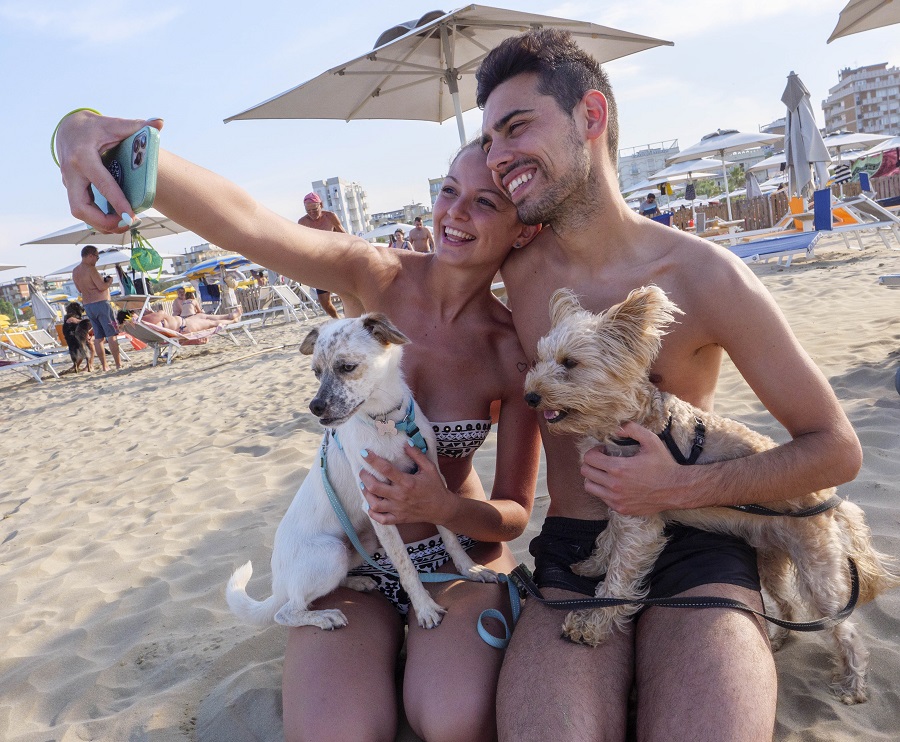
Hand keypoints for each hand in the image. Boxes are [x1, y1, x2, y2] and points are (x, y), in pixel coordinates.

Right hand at [56, 111, 163, 232]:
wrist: (69, 128)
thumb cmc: (94, 128)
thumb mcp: (115, 124)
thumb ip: (138, 125)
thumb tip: (160, 123)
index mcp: (83, 156)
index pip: (100, 182)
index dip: (116, 201)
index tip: (130, 215)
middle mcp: (72, 172)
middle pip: (80, 207)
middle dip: (103, 221)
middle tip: (127, 223)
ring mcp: (69, 182)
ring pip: (79, 212)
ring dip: (101, 224)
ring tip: (125, 224)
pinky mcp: (72, 189)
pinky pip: (83, 209)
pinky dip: (98, 219)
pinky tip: (116, 220)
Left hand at [359, 443, 455, 525]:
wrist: (442, 508)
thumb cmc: (435, 487)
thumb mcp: (430, 468)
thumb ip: (417, 455)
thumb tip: (406, 442)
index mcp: (407, 482)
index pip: (386, 469)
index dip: (373, 460)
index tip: (364, 453)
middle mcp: (400, 496)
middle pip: (374, 487)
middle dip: (364, 477)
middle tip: (363, 471)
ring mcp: (398, 509)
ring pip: (374, 504)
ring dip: (366, 494)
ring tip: (364, 486)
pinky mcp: (398, 519)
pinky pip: (381, 519)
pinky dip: (372, 513)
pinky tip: (371, 504)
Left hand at [580, 421, 690, 515]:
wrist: (676, 489)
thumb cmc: (664, 464)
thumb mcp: (651, 440)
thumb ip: (632, 429)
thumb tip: (616, 427)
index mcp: (618, 468)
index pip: (588, 459)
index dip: (594, 451)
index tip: (603, 451)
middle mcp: (614, 485)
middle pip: (586, 472)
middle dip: (592, 463)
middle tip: (603, 460)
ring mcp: (616, 499)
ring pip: (589, 487)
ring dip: (594, 478)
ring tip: (606, 473)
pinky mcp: (620, 508)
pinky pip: (601, 498)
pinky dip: (604, 490)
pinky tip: (616, 484)